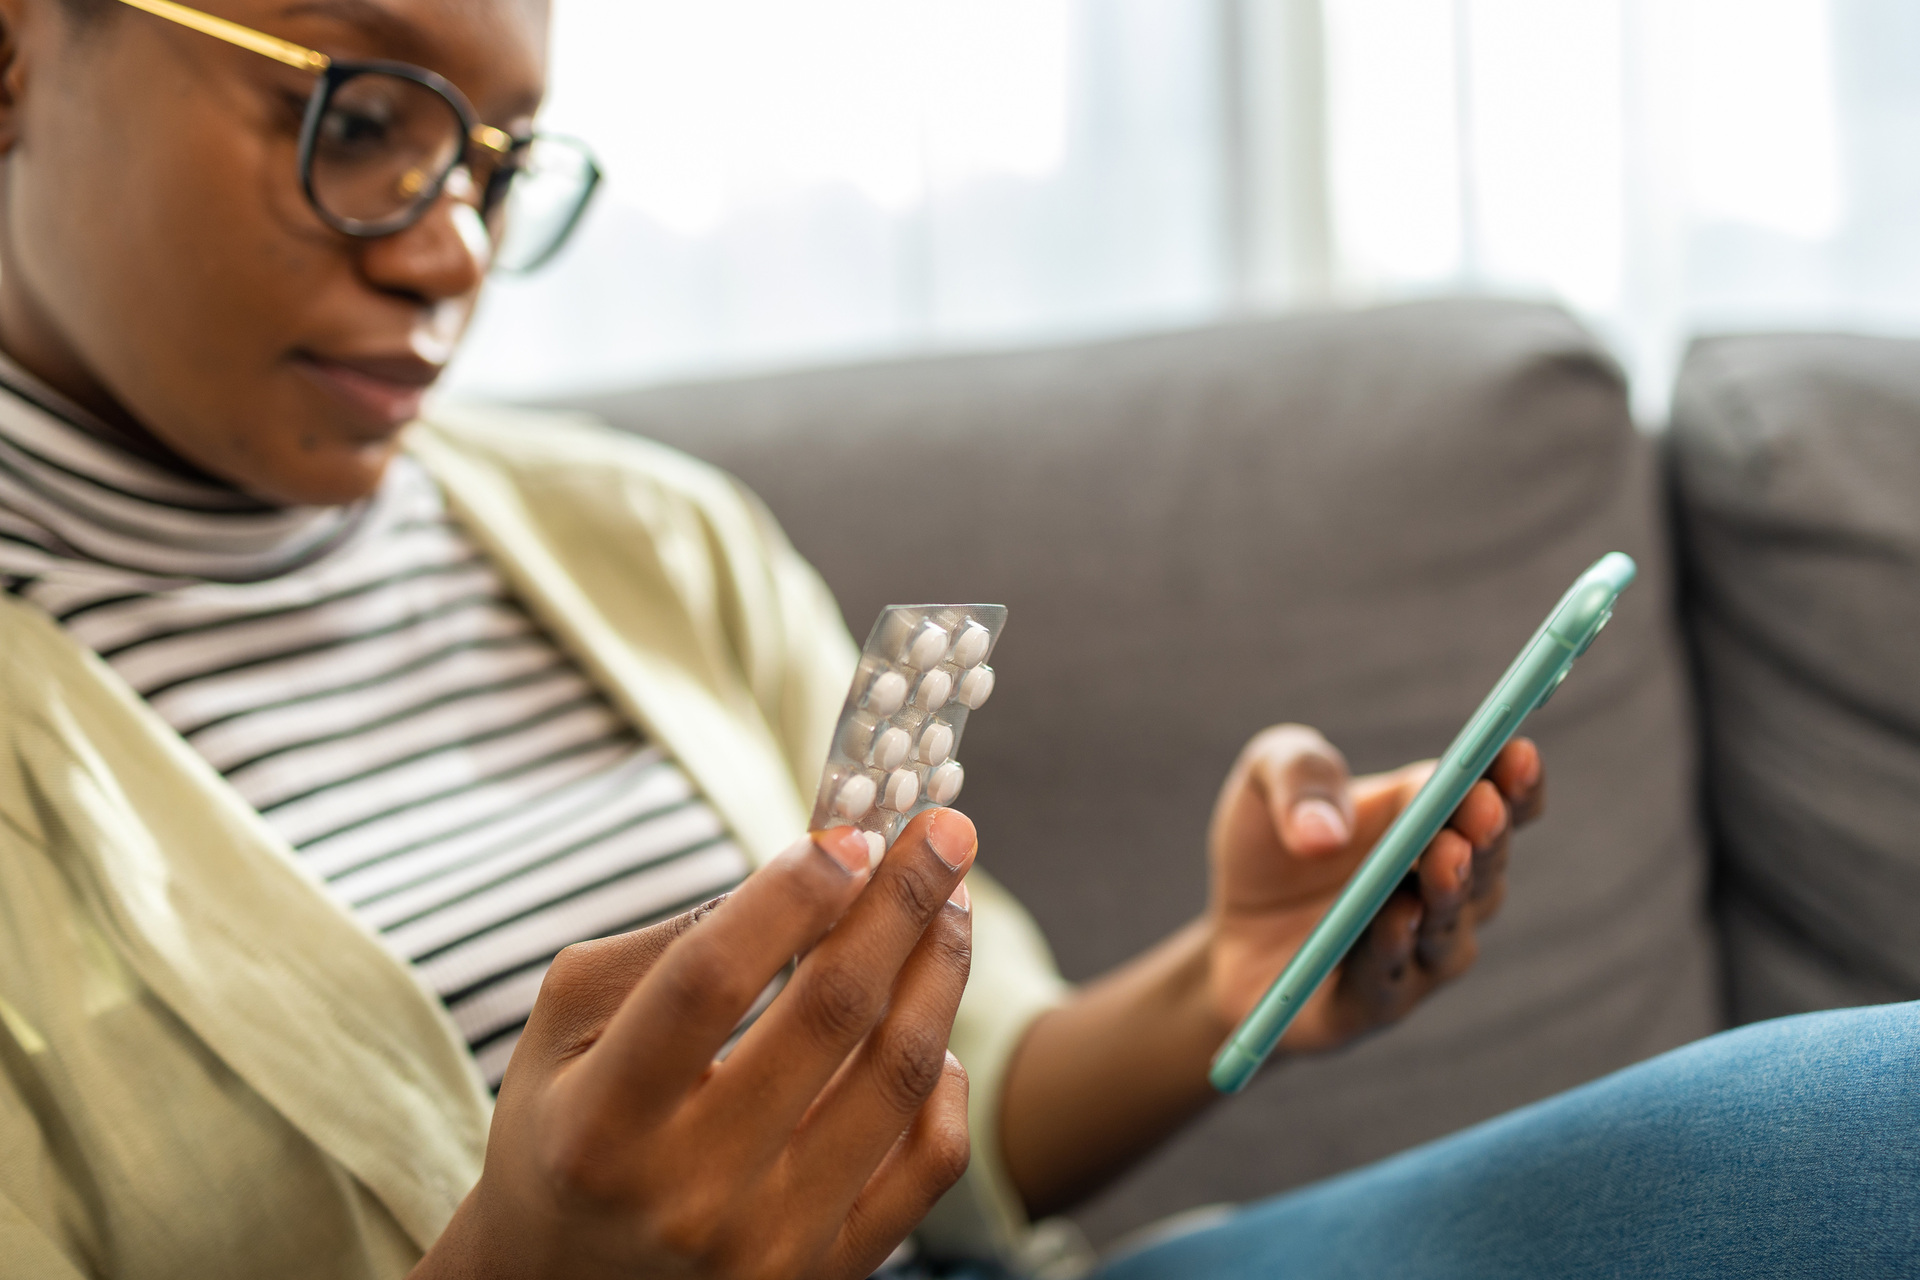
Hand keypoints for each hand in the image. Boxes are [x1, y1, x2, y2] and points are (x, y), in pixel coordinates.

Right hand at [412, 809, 978, 1279]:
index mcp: (602, 1123)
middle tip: (944, 831)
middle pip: (828, 1015)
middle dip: (900, 903)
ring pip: (895, 1080)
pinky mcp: (826, 1275)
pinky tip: (934, 1029)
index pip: (710, 980)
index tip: (848, 831)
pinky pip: (926, 1165)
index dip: (789, 895)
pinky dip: (945, 1084)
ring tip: (952, 904)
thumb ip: (663, 949)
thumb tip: (800, 876)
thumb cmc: (564, 1135)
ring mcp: (767, 1246)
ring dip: (939, 971)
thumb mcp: (561, 1033)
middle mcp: (687, 1193)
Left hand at [1205, 724, 1543, 1055]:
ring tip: (1446, 854)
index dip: (1514, 782)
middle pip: (1482, 865)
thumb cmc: (1266, 847)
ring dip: (1450, 892)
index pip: (1498, 801)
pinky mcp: (1374, 1003)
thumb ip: (1299, 774)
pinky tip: (1396, 918)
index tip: (1519, 752)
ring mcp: (1417, 952)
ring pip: (1448, 927)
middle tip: (1483, 805)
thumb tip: (1324, 830)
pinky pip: (1391, 978)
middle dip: (1484, 833)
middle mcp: (1443, 891)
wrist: (1224, 937)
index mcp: (1433, 824)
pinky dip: (1395, 948)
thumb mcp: (1264, 780)